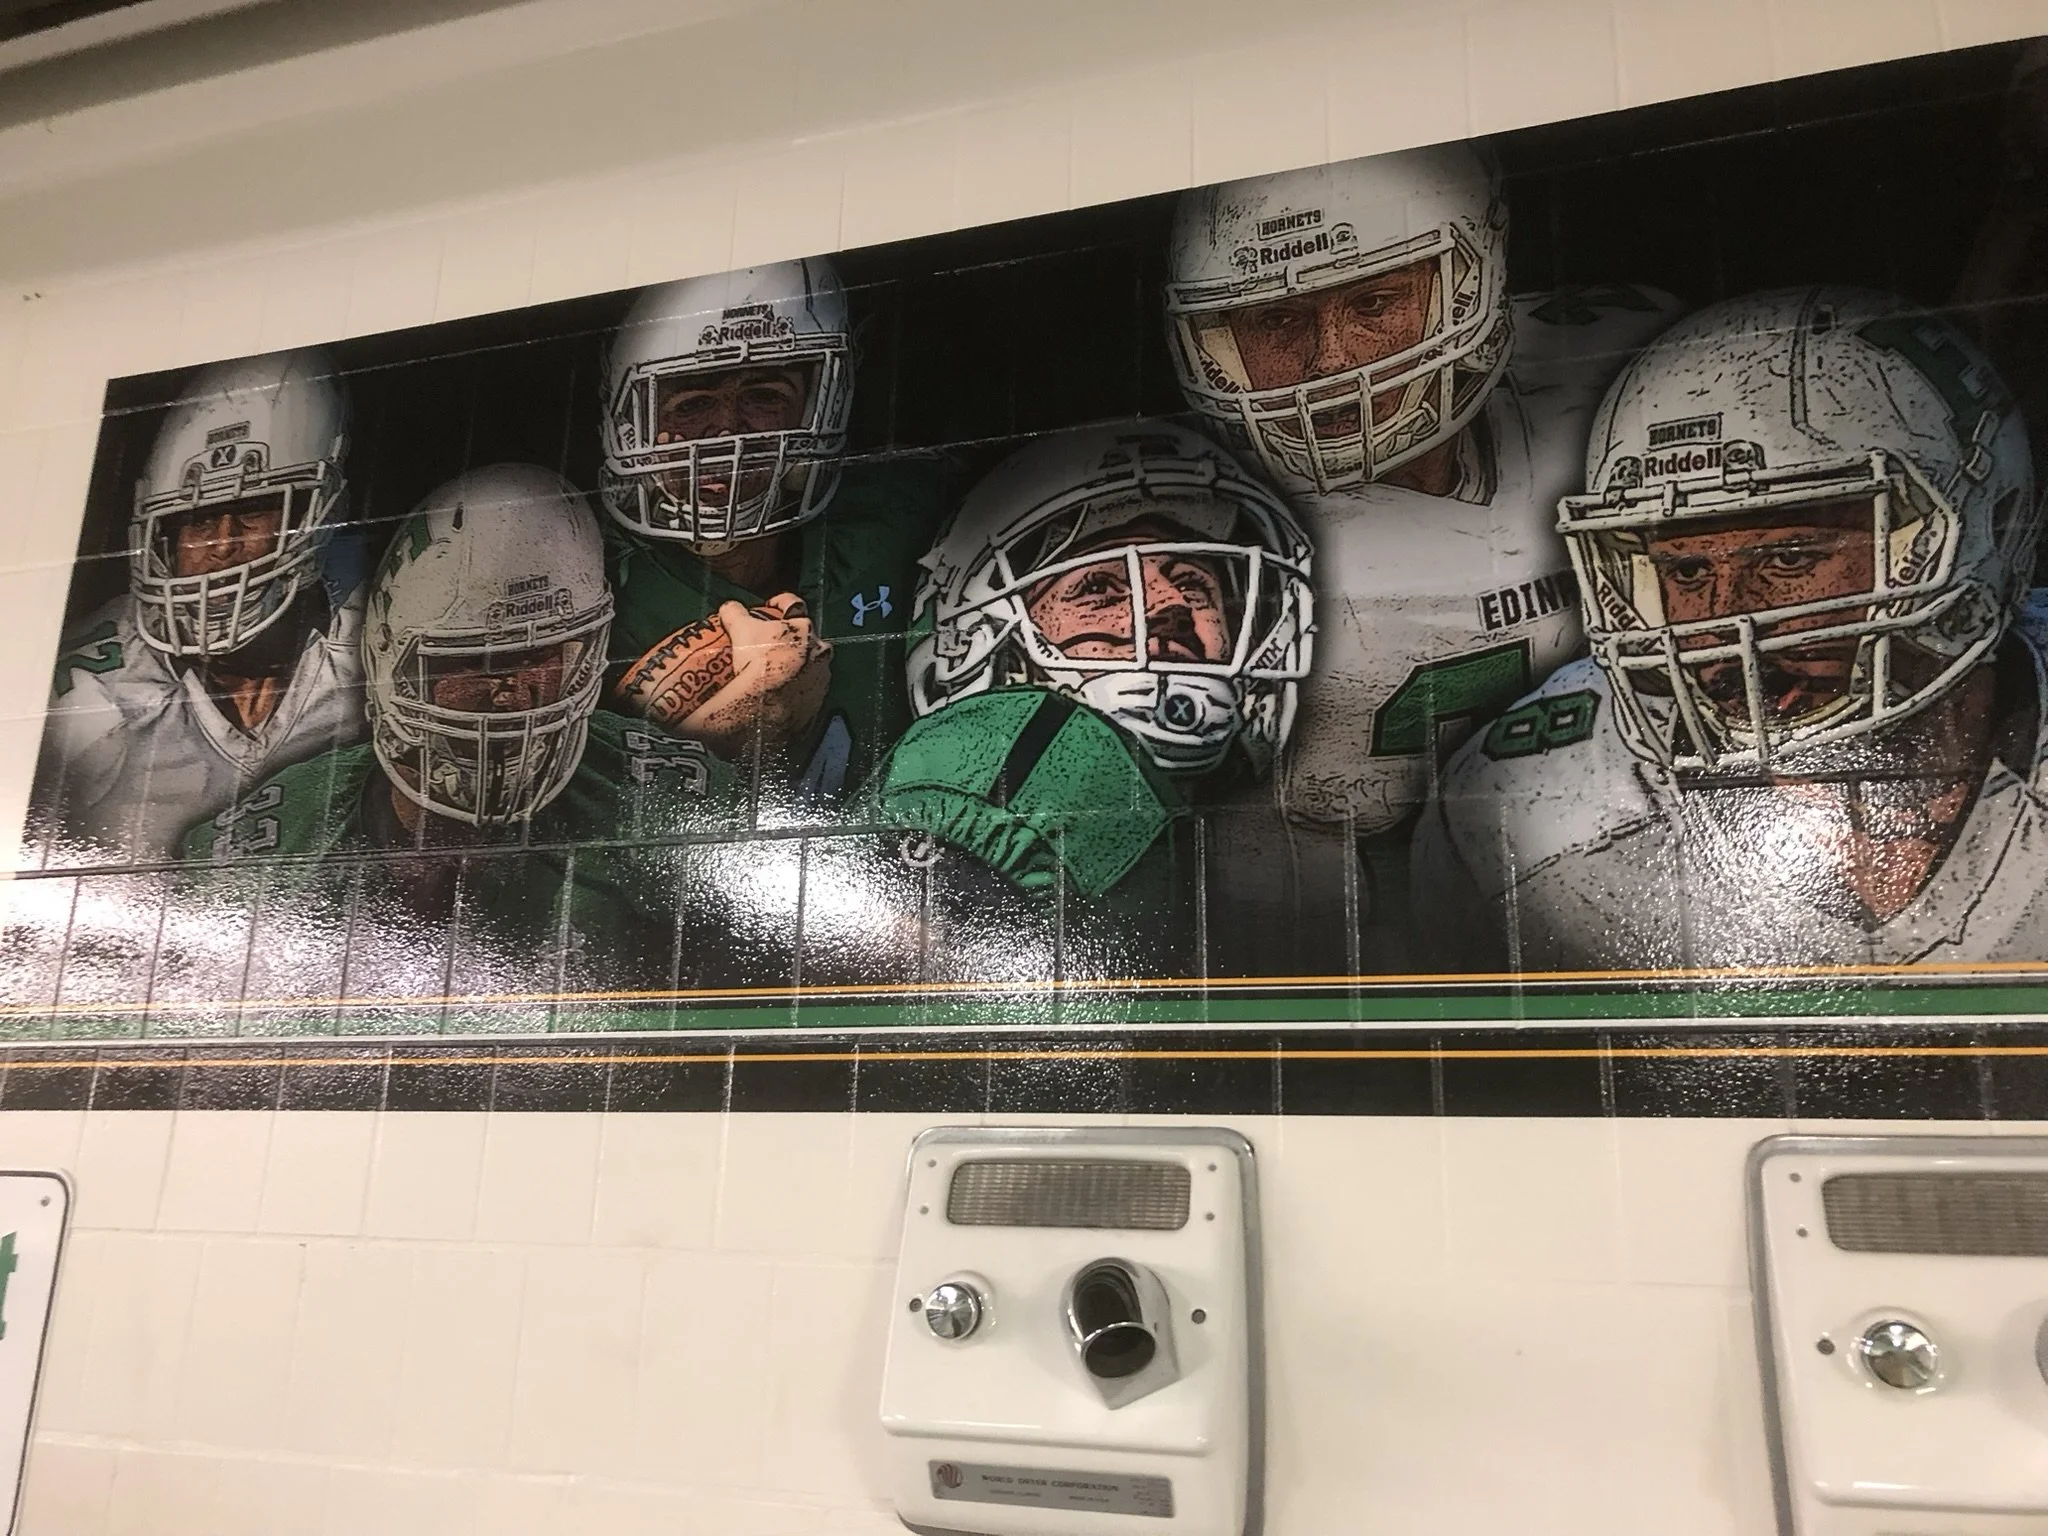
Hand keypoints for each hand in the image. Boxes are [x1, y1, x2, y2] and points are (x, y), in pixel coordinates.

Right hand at [679, 593, 831, 756]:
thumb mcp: (740, 631)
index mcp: (803, 627)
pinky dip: (797, 687)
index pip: (792, 603)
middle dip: (790, 637)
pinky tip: (780, 693)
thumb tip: (728, 607)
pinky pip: (808, 688)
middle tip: (768, 644)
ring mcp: (822, 676)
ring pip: (810, 663)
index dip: (778, 602)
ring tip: (774, 671)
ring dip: (796, 663)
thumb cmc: (756, 663)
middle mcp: (819, 649)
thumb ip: (734, 612)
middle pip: (805, 635)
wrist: (766, 710)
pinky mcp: (819, 700)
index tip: (768, 607)